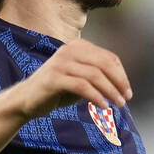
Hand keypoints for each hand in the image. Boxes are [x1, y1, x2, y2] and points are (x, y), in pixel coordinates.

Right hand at [13, 40, 131, 118]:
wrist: (26, 100)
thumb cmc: (57, 90)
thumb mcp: (80, 79)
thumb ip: (98, 77)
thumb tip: (123, 85)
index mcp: (78, 46)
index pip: (108, 58)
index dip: (121, 75)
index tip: (127, 91)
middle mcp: (69, 50)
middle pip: (104, 64)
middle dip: (119, 82)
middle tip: (126, 98)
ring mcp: (60, 63)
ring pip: (94, 75)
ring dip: (110, 91)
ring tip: (118, 104)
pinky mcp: (54, 78)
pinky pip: (82, 86)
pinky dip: (96, 96)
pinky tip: (103, 106)